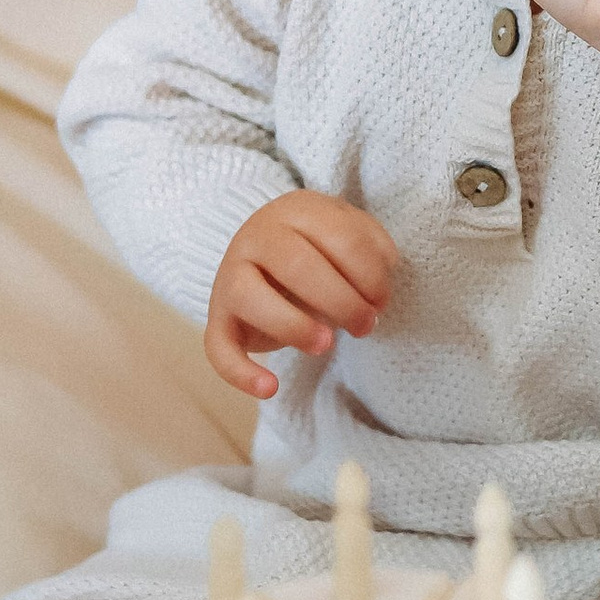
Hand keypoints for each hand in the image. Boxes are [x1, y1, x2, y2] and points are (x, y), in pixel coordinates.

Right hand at [205, 190, 396, 401]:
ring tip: (327, 345)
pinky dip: (241, 373)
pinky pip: (218, 346)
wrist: (266, 257)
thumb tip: (376, 290)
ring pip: (251, 297)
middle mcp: (257, 236)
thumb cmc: (320, 251)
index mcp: (297, 210)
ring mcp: (230, 274)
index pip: (340, 236)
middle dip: (342, 302)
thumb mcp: (349, 235)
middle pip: (297, 264)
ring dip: (294, 326)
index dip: (370, 274)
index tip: (382, 301)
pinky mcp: (218, 316)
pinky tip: (270, 389)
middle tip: (365, 325)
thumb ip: (372, 250)